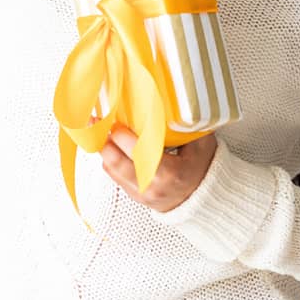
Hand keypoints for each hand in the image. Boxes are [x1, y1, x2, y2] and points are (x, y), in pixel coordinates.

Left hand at [100, 124, 217, 212]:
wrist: (205, 199)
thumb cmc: (204, 167)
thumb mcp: (202, 144)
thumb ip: (187, 126)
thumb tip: (173, 100)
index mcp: (169, 172)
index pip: (137, 151)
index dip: (122, 135)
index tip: (115, 119)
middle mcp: (151, 186)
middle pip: (116, 162)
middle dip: (103, 139)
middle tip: (94, 120)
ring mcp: (141, 194)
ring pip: (111, 169)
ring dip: (103, 148)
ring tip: (97, 128)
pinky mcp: (134, 196)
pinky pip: (114, 176)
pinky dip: (109, 157)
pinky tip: (108, 142)